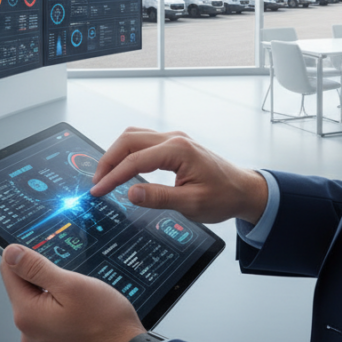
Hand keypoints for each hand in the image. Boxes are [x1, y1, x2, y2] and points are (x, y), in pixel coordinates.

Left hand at [0, 244, 145, 341]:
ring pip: (42, 306)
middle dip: (47, 280)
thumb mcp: (71, 285)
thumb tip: (11, 253)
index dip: (28, 257)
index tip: (49, 260)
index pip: (9, 271)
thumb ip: (36, 268)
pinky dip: (66, 315)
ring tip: (84, 304)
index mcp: (27, 315)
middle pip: (26, 290)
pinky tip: (86, 319)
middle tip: (75, 285)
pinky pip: (53, 323)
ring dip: (58, 298)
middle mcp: (29, 334)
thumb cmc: (106, 326)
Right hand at [89, 127, 267, 224]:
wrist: (244, 190)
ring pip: (133, 137)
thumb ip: (159, 197)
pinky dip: (127, 153)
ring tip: (105, 175)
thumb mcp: (192, 203)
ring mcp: (174, 139)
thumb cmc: (224, 196)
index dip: (113, 176)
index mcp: (178, 150)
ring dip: (116, 154)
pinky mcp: (173, 145)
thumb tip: (130, 193)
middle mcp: (174, 139)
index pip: (135, 160)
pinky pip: (142, 142)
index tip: (99, 190)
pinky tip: (122, 168)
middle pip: (129, 140)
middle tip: (97, 182)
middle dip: (108, 160)